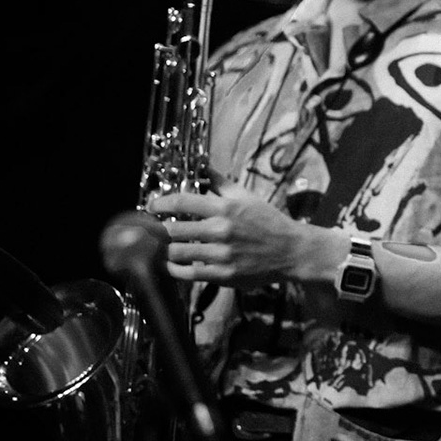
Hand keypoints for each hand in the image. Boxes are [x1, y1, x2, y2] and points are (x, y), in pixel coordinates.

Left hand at [147, 182, 336, 287]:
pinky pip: (188, 274)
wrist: (290, 250)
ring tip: (157, 247)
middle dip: (157, 230)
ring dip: (163, 250)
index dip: (161, 203)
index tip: (151, 206)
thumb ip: (221, 183)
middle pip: (174, 230)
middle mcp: (221, 230)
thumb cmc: (268, 221)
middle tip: (150, 230)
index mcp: (226, 207)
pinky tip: (170, 266)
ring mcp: (221, 254)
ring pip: (177, 253)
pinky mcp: (223, 274)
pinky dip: (174, 270)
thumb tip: (203, 166)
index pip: (183, 201)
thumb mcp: (247, 196)